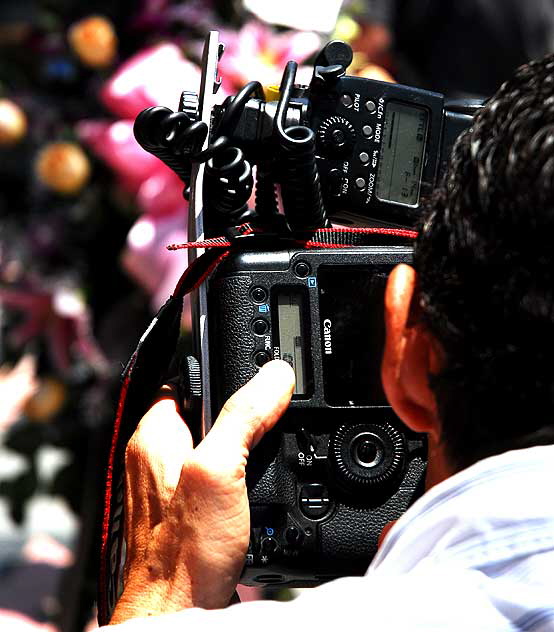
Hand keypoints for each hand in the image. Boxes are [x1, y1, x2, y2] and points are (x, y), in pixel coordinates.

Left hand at [110, 360, 294, 622]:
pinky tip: (263, 479)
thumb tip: (274, 376)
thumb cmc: (184, 553)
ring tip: (277, 441)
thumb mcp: (219, 470)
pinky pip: (221, 472)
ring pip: (217, 442)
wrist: (179, 612)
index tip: (259, 370)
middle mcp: (160, 455)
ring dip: (247, 440)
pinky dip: (244, 469)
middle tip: (277, 408)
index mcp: (156, 433)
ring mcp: (175, 483)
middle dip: (243, 407)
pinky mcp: (192, 508)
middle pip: (207, 409)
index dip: (223, 370)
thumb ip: (243, 417)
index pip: (186, 378)